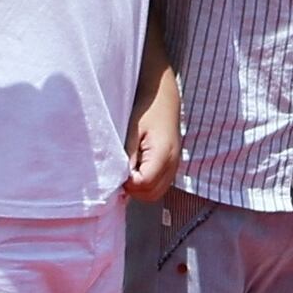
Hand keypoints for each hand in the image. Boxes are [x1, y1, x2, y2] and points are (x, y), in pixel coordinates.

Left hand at [123, 81, 180, 197]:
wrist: (164, 97)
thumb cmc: (147, 109)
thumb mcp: (132, 130)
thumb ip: (127, 156)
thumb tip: (121, 179)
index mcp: (163, 154)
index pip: (144, 184)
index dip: (128, 182)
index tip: (117, 170)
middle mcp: (173, 164)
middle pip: (151, 194)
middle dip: (134, 189)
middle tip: (121, 173)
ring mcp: (174, 166)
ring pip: (155, 193)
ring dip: (140, 188)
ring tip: (128, 170)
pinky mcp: (172, 166)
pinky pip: (159, 185)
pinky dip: (147, 183)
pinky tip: (137, 168)